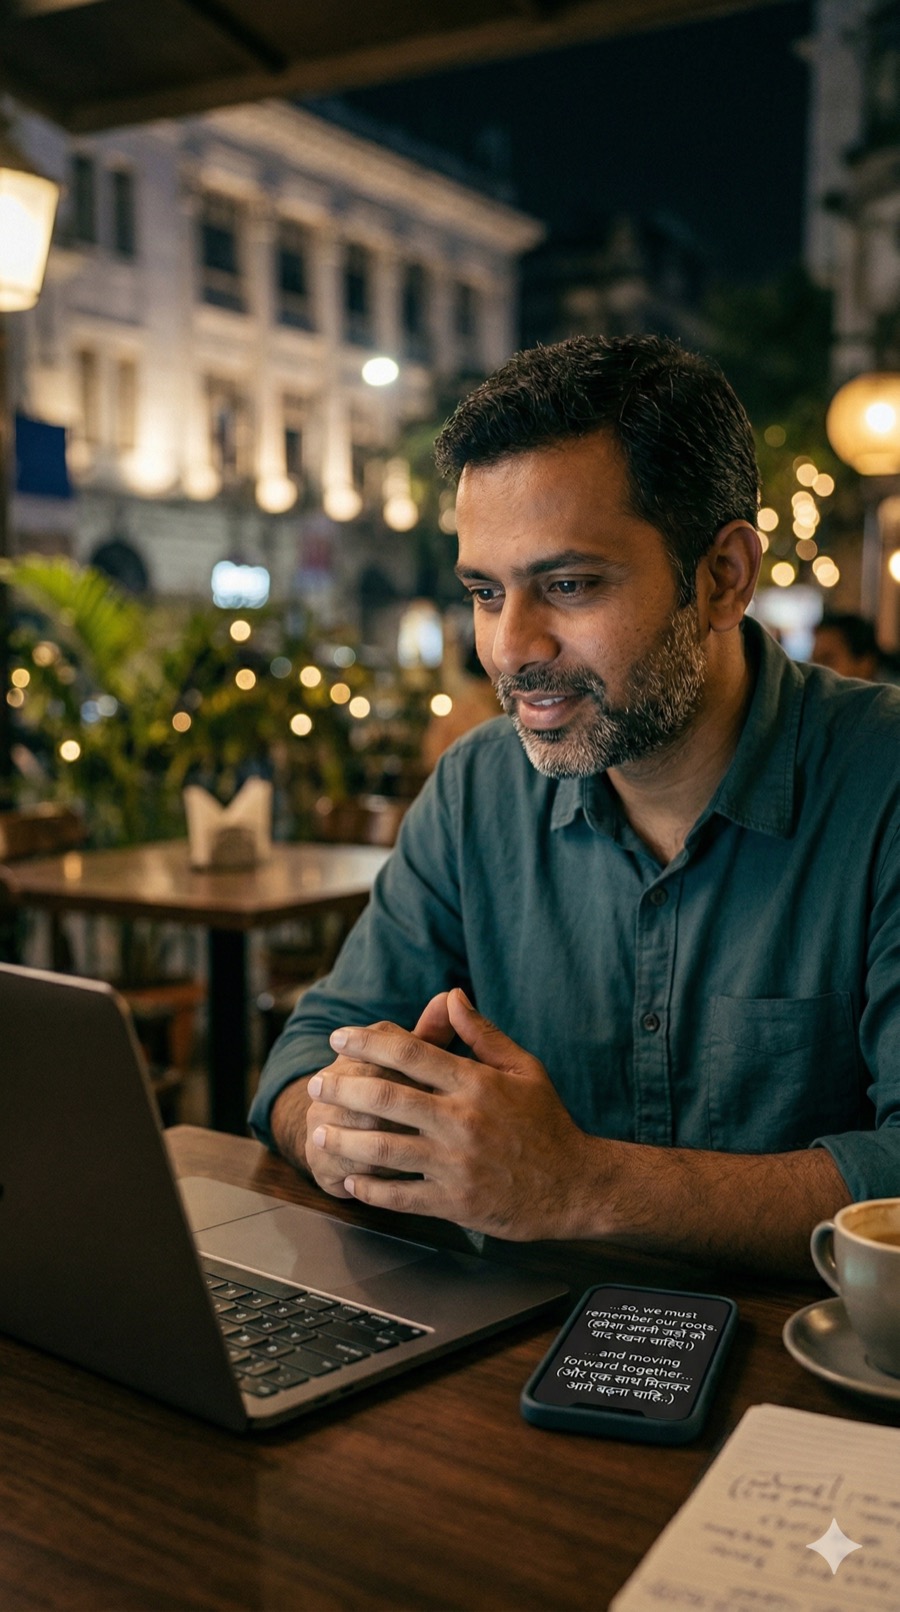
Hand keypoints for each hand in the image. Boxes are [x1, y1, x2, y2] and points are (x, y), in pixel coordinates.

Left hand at [307, 988, 593, 1239]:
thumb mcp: (524, 1068)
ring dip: (345, 1139)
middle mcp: (462, 1121)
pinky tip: (352, 1182)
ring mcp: (456, 1164)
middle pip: (386, 1097)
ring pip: (384, 1148)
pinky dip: (371, 1190)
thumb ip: (482, 1033)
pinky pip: (400, 1196)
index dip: (368, 1042)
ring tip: (320, 1131)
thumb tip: (451, 995)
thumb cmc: (549, 1123)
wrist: (576, 1186)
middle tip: (316, 1084)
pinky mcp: (455, 1202)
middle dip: (342, 1088)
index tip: (339, 1038)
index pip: (411, 1054)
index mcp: (477, 1083)